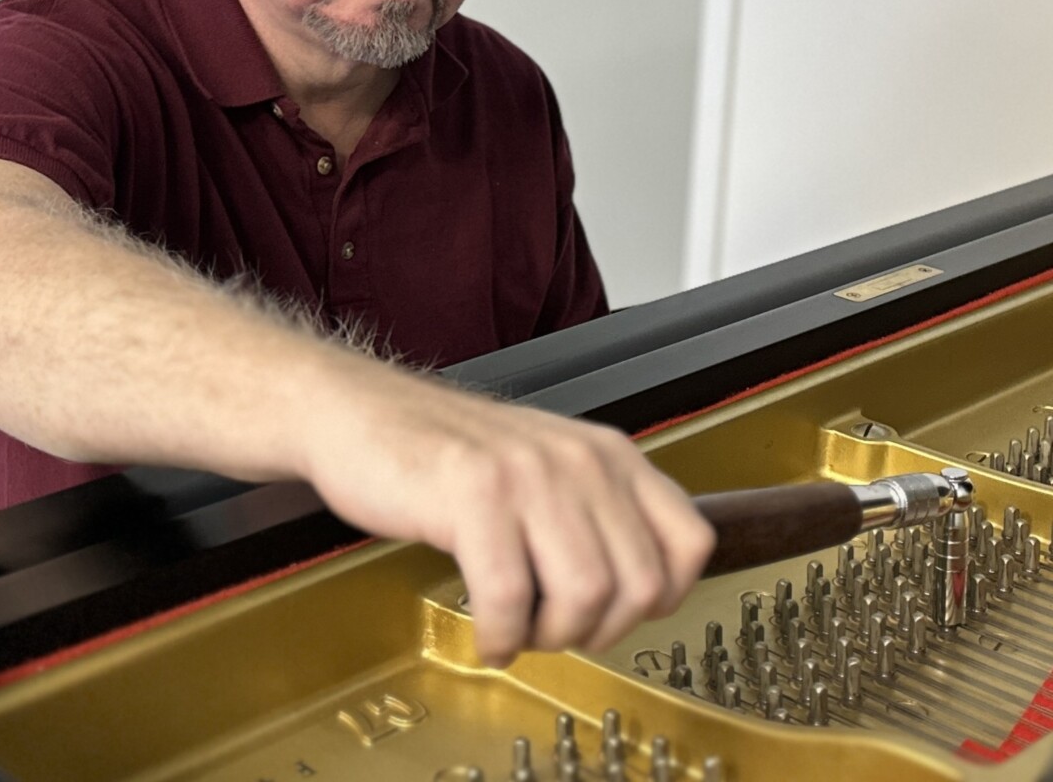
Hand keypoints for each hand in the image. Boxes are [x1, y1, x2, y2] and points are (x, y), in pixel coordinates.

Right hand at [299, 357, 713, 665]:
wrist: (362, 413)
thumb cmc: (452, 455)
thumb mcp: (550, 470)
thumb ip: (601, 516)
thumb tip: (643, 593)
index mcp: (612, 457)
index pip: (690, 542)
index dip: (661, 599)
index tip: (618, 615)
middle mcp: (583, 461)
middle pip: (640, 586)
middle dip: (599, 632)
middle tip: (555, 632)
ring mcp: (531, 475)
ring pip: (585, 597)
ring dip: (550, 638)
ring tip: (519, 631)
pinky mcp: (475, 495)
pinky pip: (511, 599)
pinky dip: (501, 636)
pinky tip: (487, 633)